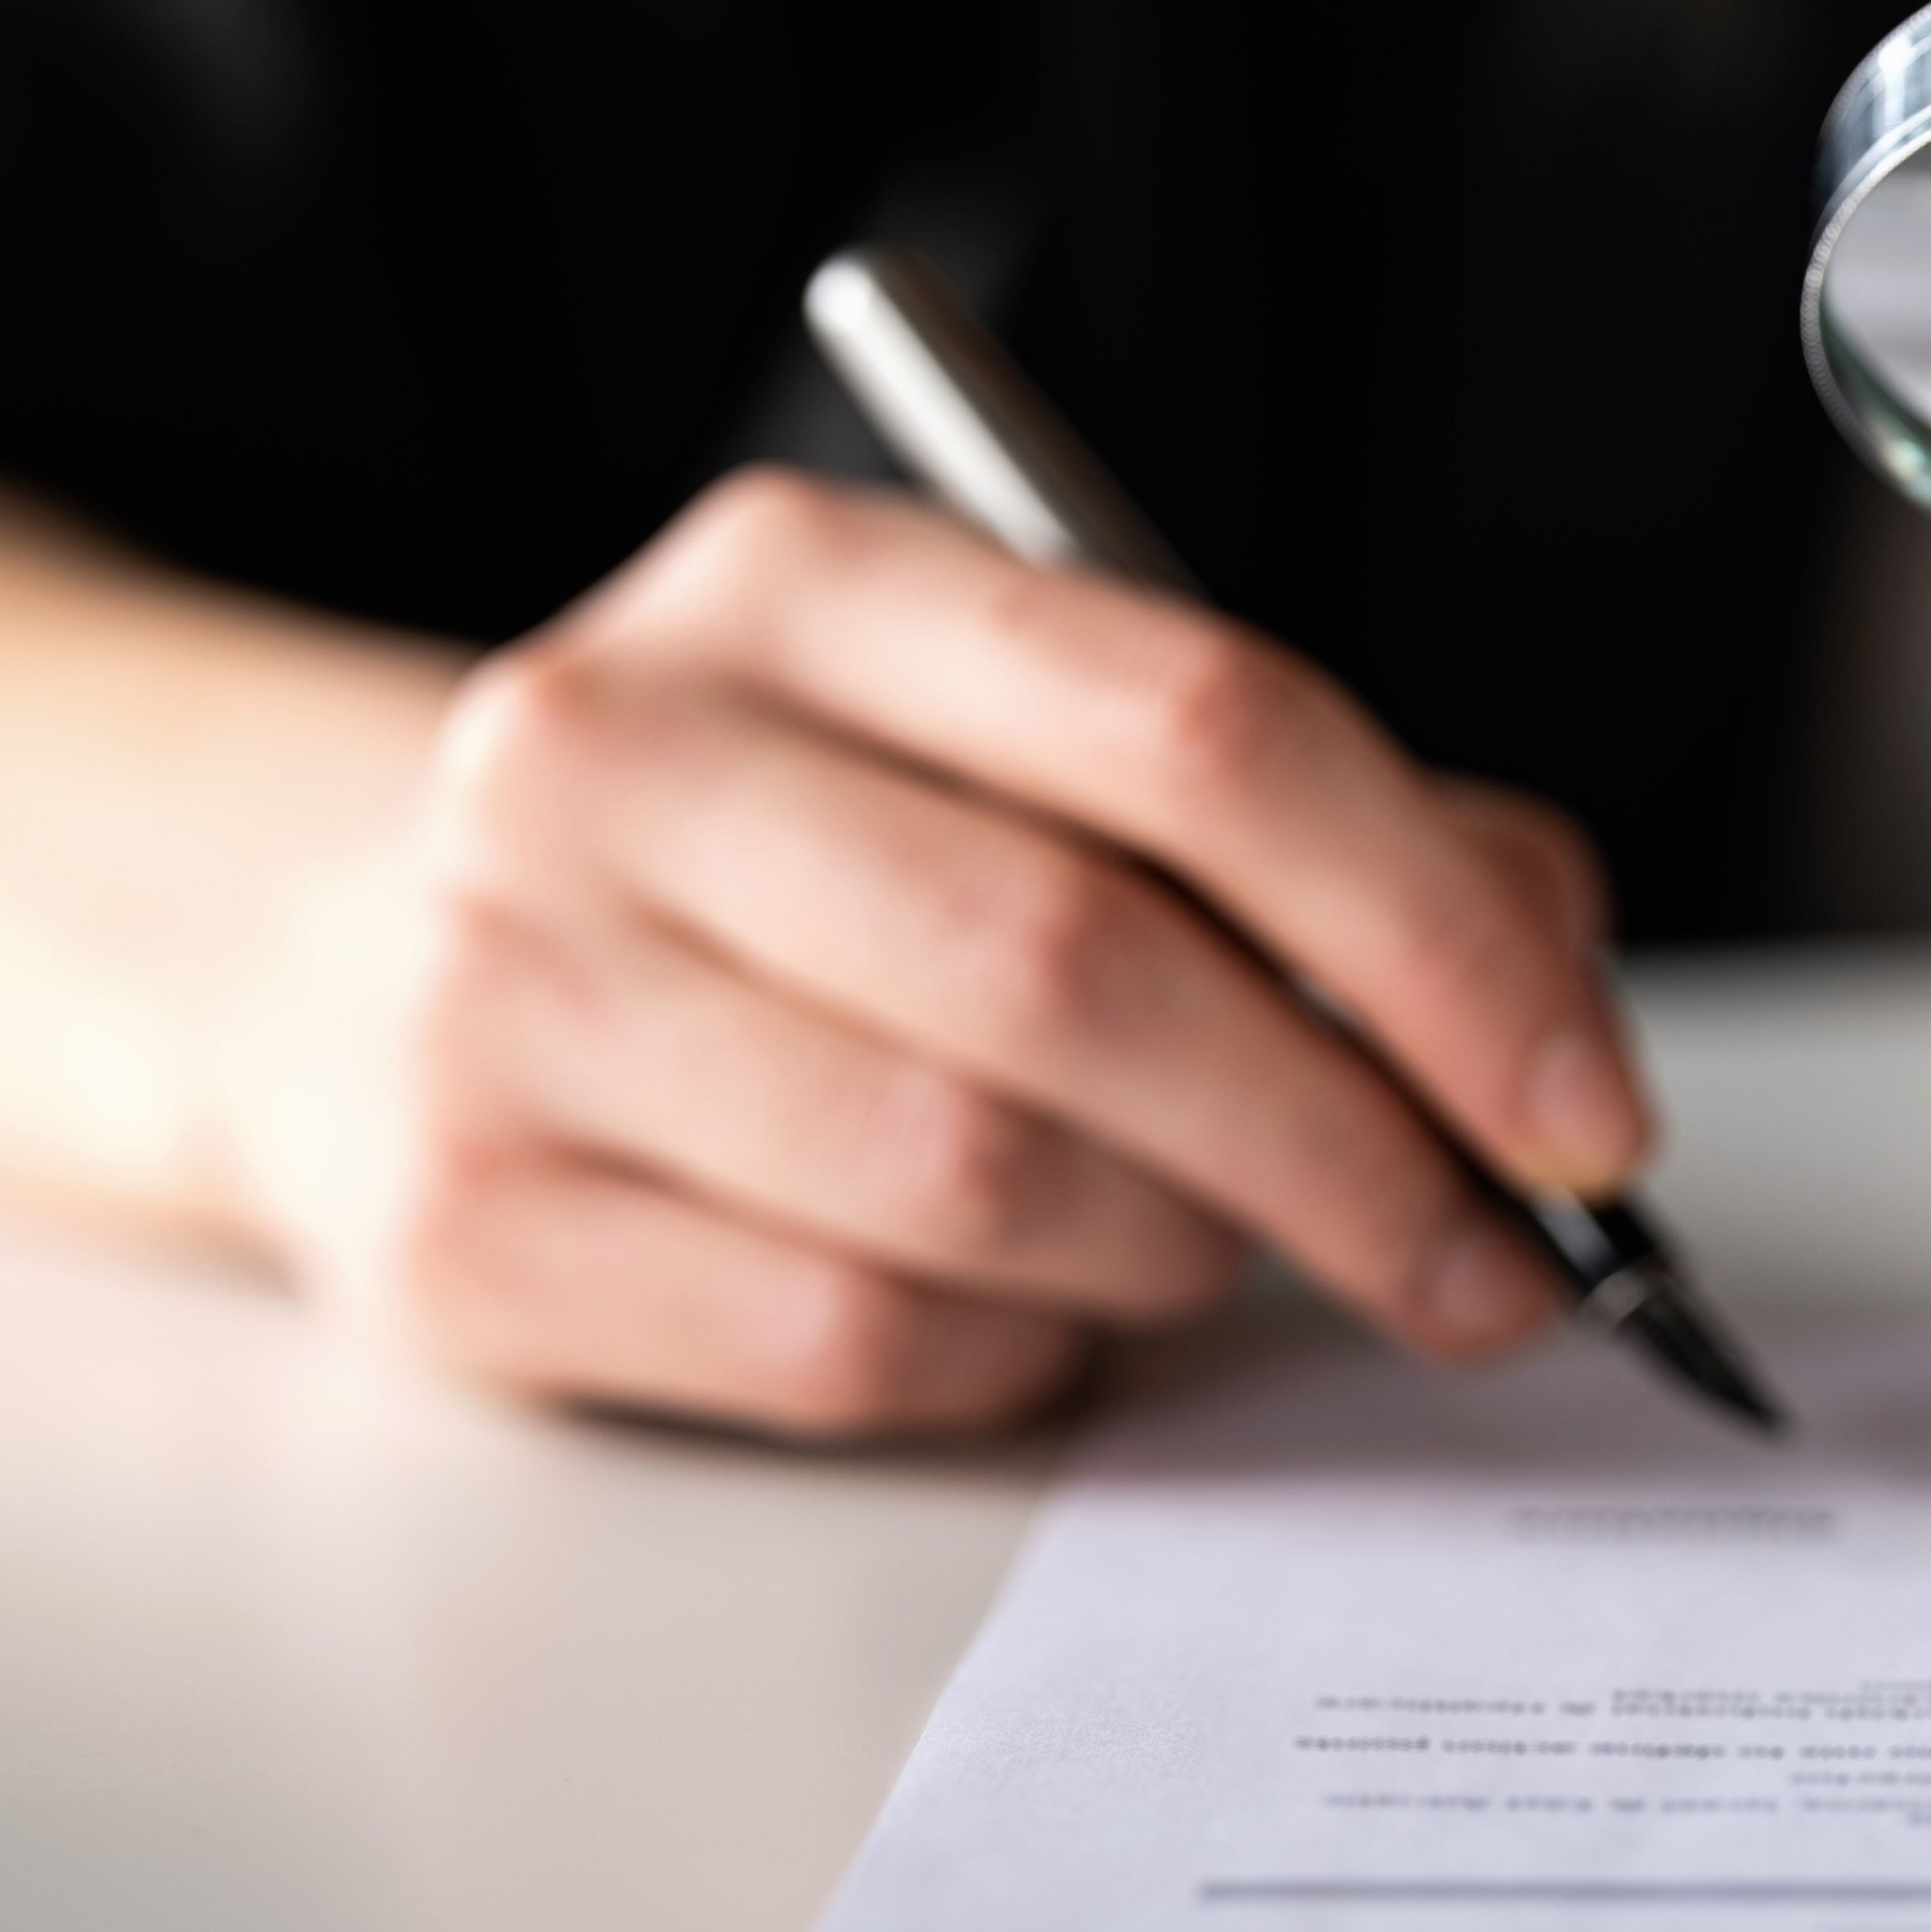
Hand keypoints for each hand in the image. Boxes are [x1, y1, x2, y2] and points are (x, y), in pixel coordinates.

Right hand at [205, 470, 1638, 1434]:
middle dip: (1355, 1147)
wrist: (344, 964)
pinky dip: (1015, 1351)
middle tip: (1495, 1261)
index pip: (1202, 727)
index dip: (1439, 937)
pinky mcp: (467, 1226)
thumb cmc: (790, 866)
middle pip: (1094, 969)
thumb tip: (1547, 988)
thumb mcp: (1023, 751)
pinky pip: (856, 1342)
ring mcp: (505, 988)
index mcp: (802, 579)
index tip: (1586, 1109)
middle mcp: (618, 750)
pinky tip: (1027, 1307)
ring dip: (1182, 1250)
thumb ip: (1308, 830)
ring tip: (1216, 1244)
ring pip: (983, 1177)